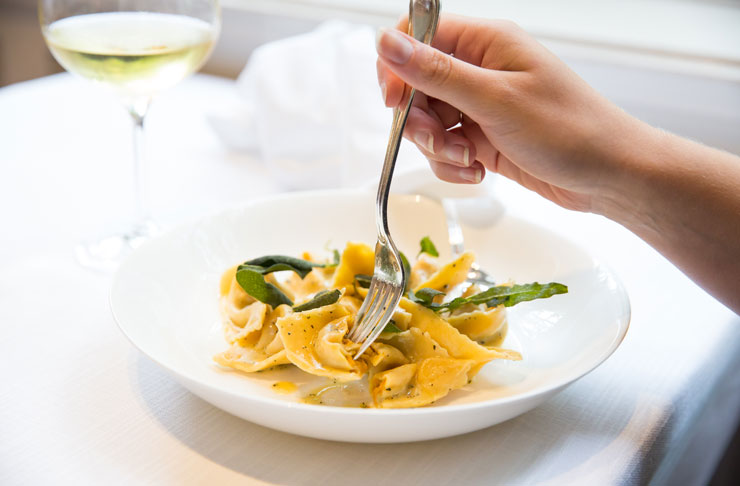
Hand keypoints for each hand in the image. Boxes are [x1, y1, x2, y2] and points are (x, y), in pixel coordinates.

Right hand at [376, 14, 639, 211]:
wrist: (608, 176)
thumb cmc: (568, 129)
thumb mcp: (495, 100)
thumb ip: (436, 73)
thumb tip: (386, 42)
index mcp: (486, 43)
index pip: (418, 36)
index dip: (398, 67)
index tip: (396, 101)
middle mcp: (480, 70)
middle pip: (417, 85)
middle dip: (419, 119)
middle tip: (441, 138)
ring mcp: (481, 105)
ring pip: (428, 121)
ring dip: (437, 147)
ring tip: (468, 158)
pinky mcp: (484, 136)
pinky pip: (446, 147)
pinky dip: (452, 164)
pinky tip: (477, 171)